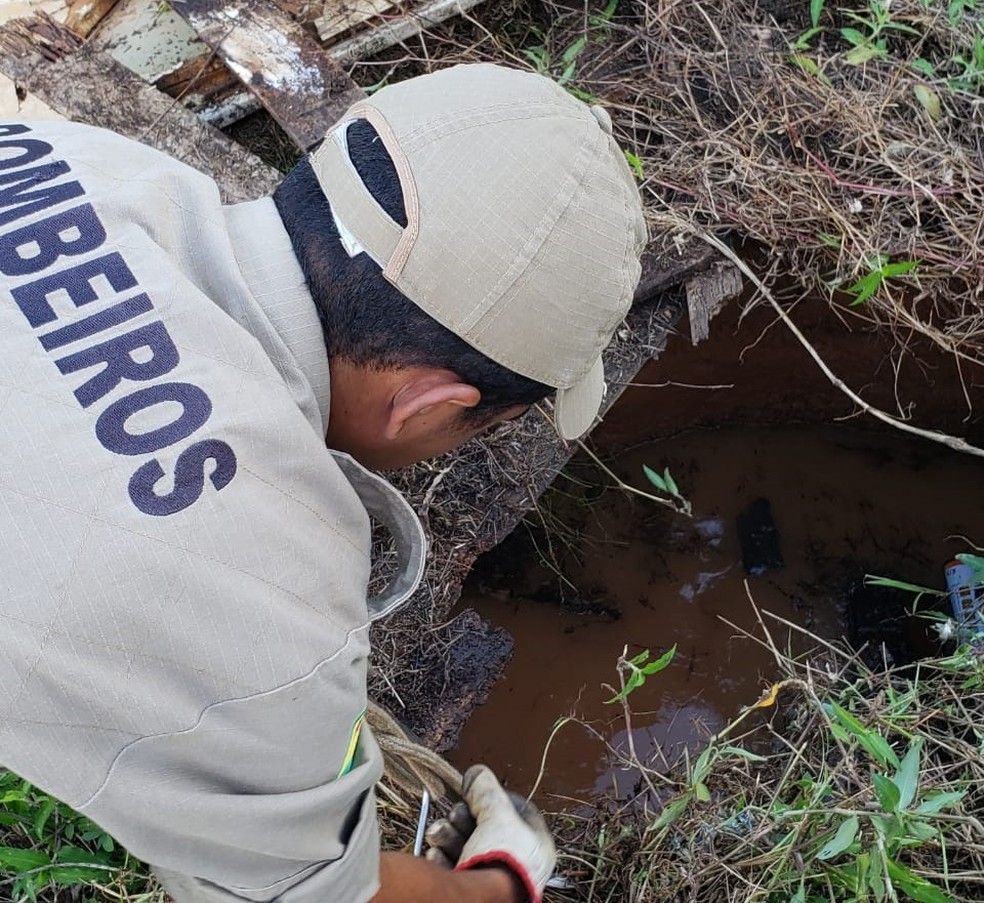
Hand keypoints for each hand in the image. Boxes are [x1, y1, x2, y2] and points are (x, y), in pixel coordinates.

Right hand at [425, 765, 555, 901]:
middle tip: (456, 816)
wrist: (481, 902)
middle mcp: (515, 862)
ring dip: (447, 834)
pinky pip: (452, 866)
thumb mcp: (497, 814)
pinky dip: (442, 857)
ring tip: (439, 833)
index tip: (474, 790)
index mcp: (534, 844)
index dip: (493, 797)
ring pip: (464, 845)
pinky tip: (437, 854)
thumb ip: (487, 789)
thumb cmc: (502, 860)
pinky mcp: (469, 889)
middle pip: (484, 827)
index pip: (515, 810)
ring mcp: (491, 876)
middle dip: (462, 817)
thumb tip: (477, 772)